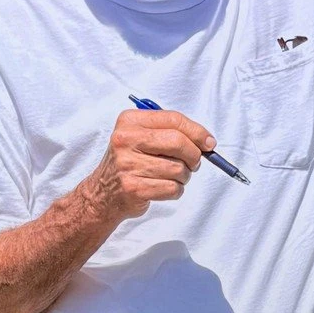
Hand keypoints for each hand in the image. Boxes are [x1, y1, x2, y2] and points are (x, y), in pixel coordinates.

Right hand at [83, 109, 212, 219]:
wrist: (104, 193)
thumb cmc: (133, 162)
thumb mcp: (143, 137)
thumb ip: (172, 133)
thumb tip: (207, 142)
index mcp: (130, 121)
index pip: (173, 120)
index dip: (198, 132)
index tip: (209, 143)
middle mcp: (125, 140)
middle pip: (178, 143)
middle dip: (194, 155)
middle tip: (193, 163)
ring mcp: (128, 165)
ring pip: (179, 169)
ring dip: (184, 176)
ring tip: (170, 176)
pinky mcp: (134, 188)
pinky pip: (173, 188)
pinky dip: (175, 190)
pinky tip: (162, 187)